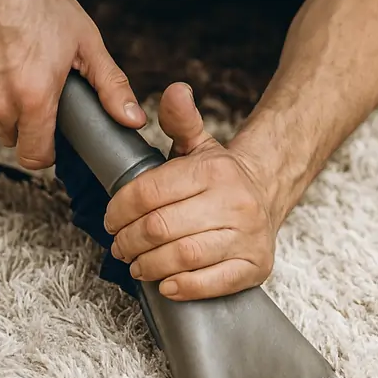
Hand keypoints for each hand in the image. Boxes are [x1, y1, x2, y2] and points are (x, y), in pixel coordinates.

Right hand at [0, 0, 144, 168]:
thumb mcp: (84, 39)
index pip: (36, 157)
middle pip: (14, 138)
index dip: (49, 150)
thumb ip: (110, 85)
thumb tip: (133, 118)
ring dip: (3, 102)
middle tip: (38, 85)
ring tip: (14, 61)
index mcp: (34, 99)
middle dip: (28, 122)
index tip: (55, 135)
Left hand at [103, 83, 276, 299]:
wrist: (267, 193)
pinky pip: (212, 283)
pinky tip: (165, 284)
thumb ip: (180, 119)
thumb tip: (175, 91)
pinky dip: (183, 287)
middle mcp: (235, 202)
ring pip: (182, 257)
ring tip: (136, 264)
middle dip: (129, 240)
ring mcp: (247, 236)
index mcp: (214, 170)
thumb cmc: (221, 175)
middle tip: (119, 245)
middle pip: (161, 228)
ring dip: (149, 265)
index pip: (149, 193)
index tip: (110, 219)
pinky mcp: (255, 266)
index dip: (119, 209)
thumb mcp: (199, 143)